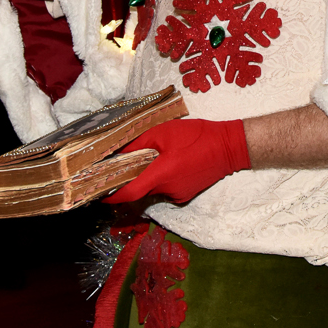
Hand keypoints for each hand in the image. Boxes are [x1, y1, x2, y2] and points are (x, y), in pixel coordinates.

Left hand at [102, 118, 251, 204]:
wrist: (230, 147)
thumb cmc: (197, 137)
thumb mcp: (164, 132)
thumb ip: (139, 142)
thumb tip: (118, 150)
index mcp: (160, 174)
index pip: (128, 193)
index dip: (111, 195)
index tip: (98, 193)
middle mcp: (167, 190)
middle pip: (140, 189)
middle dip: (131, 179)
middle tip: (126, 163)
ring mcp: (178, 194)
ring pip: (154, 188)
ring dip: (150, 177)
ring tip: (158, 157)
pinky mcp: (186, 194)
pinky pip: (167, 189)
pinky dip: (163, 179)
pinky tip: (174, 163)